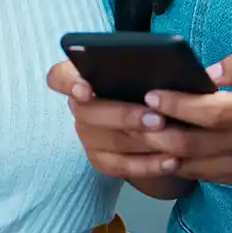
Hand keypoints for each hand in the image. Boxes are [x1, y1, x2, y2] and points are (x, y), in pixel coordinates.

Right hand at [46, 60, 179, 179]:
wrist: (147, 112)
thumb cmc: (143, 80)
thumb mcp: (139, 68)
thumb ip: (139, 66)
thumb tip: (159, 66)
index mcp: (80, 76)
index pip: (59, 77)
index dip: (69, 84)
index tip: (85, 91)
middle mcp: (79, 107)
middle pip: (89, 112)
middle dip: (125, 115)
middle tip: (157, 118)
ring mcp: (87, 135)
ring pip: (110, 140)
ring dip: (143, 141)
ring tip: (172, 138)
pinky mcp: (101, 159)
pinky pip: (122, 166)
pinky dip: (149, 164)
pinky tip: (171, 161)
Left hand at [140, 50, 231, 184]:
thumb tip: (207, 73)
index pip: (205, 112)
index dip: (174, 104)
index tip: (150, 94)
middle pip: (191, 145)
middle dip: (158, 132)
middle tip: (133, 118)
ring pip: (196, 166)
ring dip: (165, 154)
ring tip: (142, 137)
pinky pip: (210, 176)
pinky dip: (185, 167)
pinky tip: (169, 154)